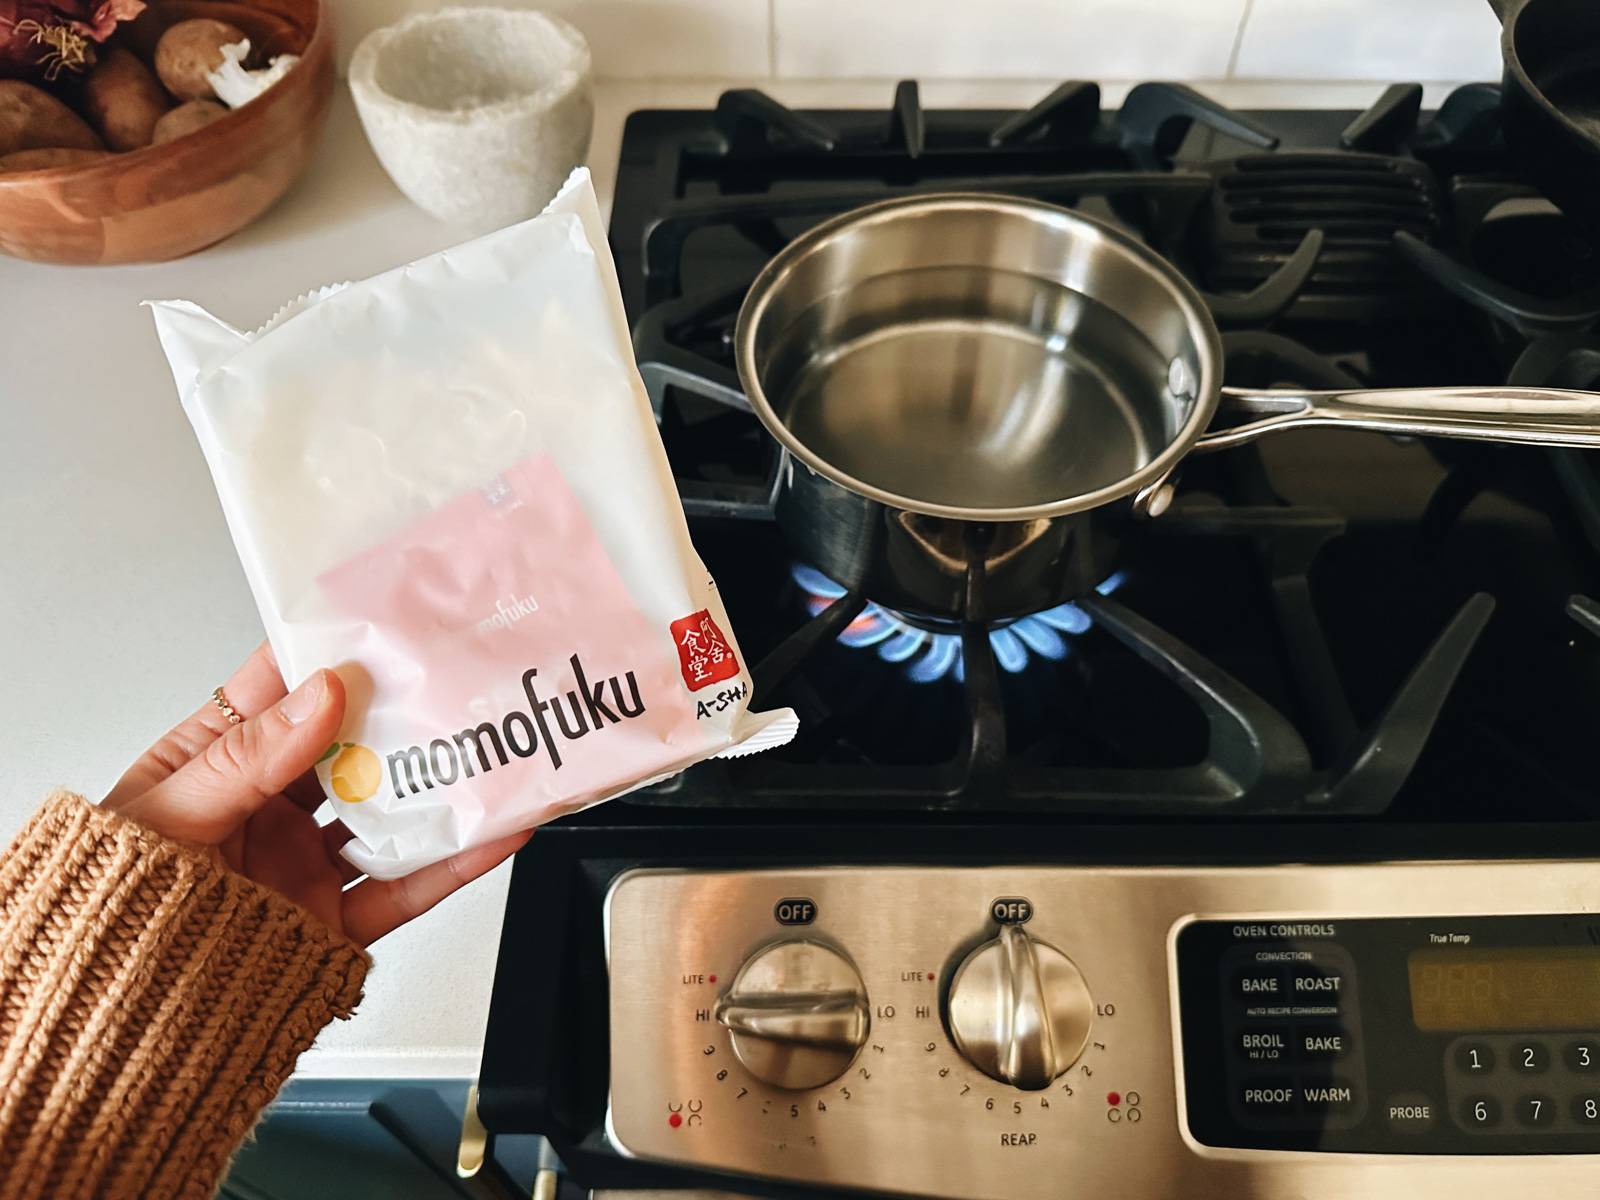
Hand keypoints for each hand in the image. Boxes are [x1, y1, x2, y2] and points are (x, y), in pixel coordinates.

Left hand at [102, 642, 530, 945]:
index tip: (378, 622)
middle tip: (449, 679)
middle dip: (399, 712)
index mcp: (216, 764)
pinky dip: (454, 862)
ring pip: (387, 812)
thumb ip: (245, 758)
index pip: (277, 691)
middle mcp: (267, 808)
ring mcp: (304, 863)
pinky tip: (491, 832)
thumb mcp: (164, 817)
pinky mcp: (334, 920)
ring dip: (438, 783)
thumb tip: (318, 696)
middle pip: (348, 746)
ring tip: (487, 749)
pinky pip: (405, 888)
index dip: (326, 652)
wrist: (114, 1020)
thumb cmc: (108, 909)